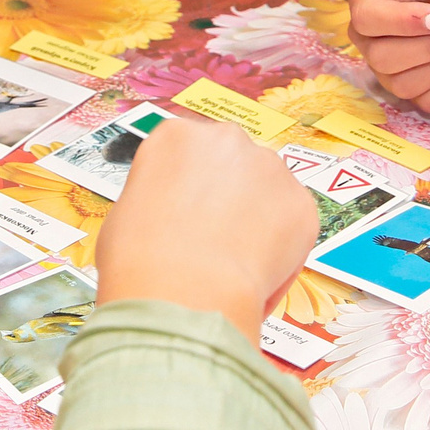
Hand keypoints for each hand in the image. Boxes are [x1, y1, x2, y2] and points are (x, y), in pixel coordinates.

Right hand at [95, 117, 316, 340]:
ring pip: (267, 191)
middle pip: (232, 164)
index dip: (190, 187)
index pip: (190, 152)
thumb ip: (158, 200)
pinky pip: (293, 223)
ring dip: (258, 218)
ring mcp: (269, 167)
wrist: (182, 294)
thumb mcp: (127, 213)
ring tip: (235, 262)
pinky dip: (282, 247)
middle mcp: (225, 139)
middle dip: (228, 196)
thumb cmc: (139, 260)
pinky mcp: (301, 202)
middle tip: (215, 237)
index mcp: (176, 136)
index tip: (189, 212)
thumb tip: (169, 216)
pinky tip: (256, 273)